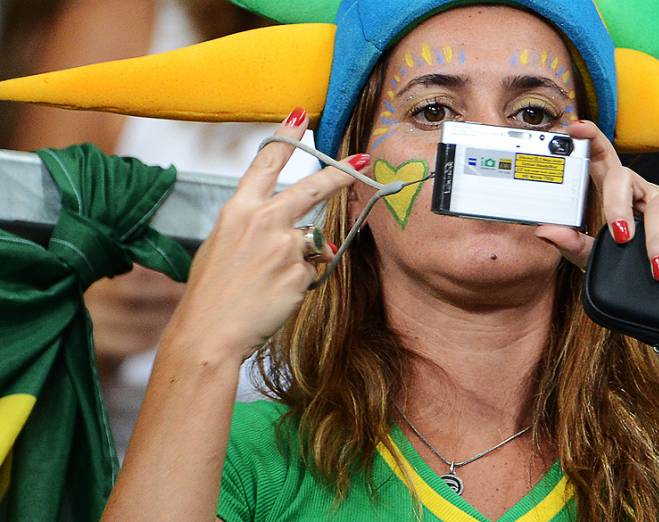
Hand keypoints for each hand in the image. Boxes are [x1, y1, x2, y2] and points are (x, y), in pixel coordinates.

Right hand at [161, 108, 363, 360]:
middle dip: (340, 173)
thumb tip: (302, 235)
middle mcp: (264, 220)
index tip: (300, 113)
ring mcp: (285, 245)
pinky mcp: (301, 271)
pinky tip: (275, 295)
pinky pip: (312, 270)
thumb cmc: (212, 293)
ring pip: (313, 239)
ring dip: (301, 256)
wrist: (209, 332)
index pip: (266, 162)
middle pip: (312, 187)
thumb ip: (259, 232)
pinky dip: (300, 282)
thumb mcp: (222, 247)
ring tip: (267, 279)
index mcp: (237, 209)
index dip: (285, 136)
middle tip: (362, 159)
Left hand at [535, 120, 658, 366]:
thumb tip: (544, 230)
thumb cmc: (649, 279)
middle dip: (616, 206)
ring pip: (656, 201)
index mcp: (620, 202)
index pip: (603, 163)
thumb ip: (576, 247)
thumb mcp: (606, 266)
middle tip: (620, 238)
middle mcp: (645, 193)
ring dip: (656, 239)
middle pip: (623, 176)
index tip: (576, 129)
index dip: (591, 141)